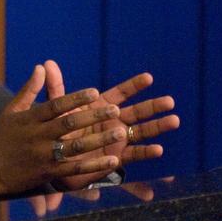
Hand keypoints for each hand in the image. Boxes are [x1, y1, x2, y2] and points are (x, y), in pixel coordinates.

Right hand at [0, 64, 122, 198]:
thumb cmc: (2, 138)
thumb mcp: (12, 110)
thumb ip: (29, 89)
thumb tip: (41, 67)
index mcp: (29, 118)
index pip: (55, 105)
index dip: (75, 98)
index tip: (95, 92)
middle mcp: (38, 135)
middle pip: (68, 124)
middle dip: (93, 116)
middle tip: (114, 110)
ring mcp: (44, 155)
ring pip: (76, 146)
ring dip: (99, 140)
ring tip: (120, 132)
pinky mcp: (50, 173)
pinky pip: (76, 169)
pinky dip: (95, 165)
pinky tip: (113, 161)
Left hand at [42, 62, 180, 188]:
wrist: (54, 157)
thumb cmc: (57, 130)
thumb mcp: (56, 107)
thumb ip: (56, 87)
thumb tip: (47, 63)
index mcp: (100, 107)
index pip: (120, 93)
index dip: (134, 85)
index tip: (149, 77)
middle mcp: (112, 121)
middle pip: (137, 112)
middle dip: (153, 106)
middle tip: (170, 101)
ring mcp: (117, 139)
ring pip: (141, 131)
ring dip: (158, 126)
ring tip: (174, 120)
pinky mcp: (116, 156)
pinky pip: (134, 153)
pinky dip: (146, 151)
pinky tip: (159, 149)